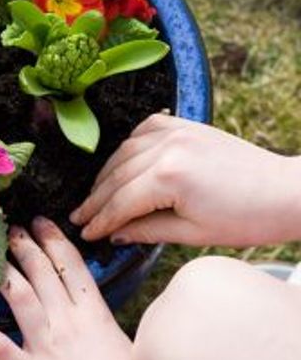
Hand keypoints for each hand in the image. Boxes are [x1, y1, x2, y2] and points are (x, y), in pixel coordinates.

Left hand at [0, 217, 131, 359]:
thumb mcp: (121, 344)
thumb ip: (100, 319)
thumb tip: (86, 297)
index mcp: (94, 316)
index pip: (73, 267)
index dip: (55, 241)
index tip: (42, 222)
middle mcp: (69, 324)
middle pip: (44, 274)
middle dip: (26, 247)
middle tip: (12, 228)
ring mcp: (46, 347)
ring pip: (22, 297)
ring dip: (6, 273)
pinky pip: (1, 348)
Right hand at [70, 114, 300, 246]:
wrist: (284, 191)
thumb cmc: (245, 218)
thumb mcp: (192, 234)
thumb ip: (146, 231)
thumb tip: (114, 235)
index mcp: (169, 176)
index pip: (121, 202)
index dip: (100, 221)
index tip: (85, 233)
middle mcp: (166, 146)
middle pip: (116, 176)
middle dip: (96, 200)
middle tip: (79, 217)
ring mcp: (175, 130)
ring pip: (123, 152)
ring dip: (106, 174)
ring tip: (95, 195)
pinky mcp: (184, 124)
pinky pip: (142, 129)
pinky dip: (128, 145)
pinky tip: (120, 161)